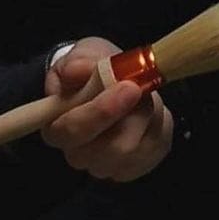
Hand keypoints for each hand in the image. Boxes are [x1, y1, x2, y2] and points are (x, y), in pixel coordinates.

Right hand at [41, 37, 173, 181]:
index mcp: (57, 128)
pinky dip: (160, 124)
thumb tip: (76, 70)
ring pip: (138, 148)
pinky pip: (157, 148)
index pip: (74, 130)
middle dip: (135, 113)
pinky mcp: (139, 164)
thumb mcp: (82, 55)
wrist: (109, 81)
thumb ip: (78, 62)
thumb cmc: (90, 70)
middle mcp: (80, 154)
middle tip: (141, 86)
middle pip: (113, 148)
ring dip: (148, 115)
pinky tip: (151, 109)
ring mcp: (109, 164)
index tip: (128, 87)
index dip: (102, 111)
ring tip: (144, 93)